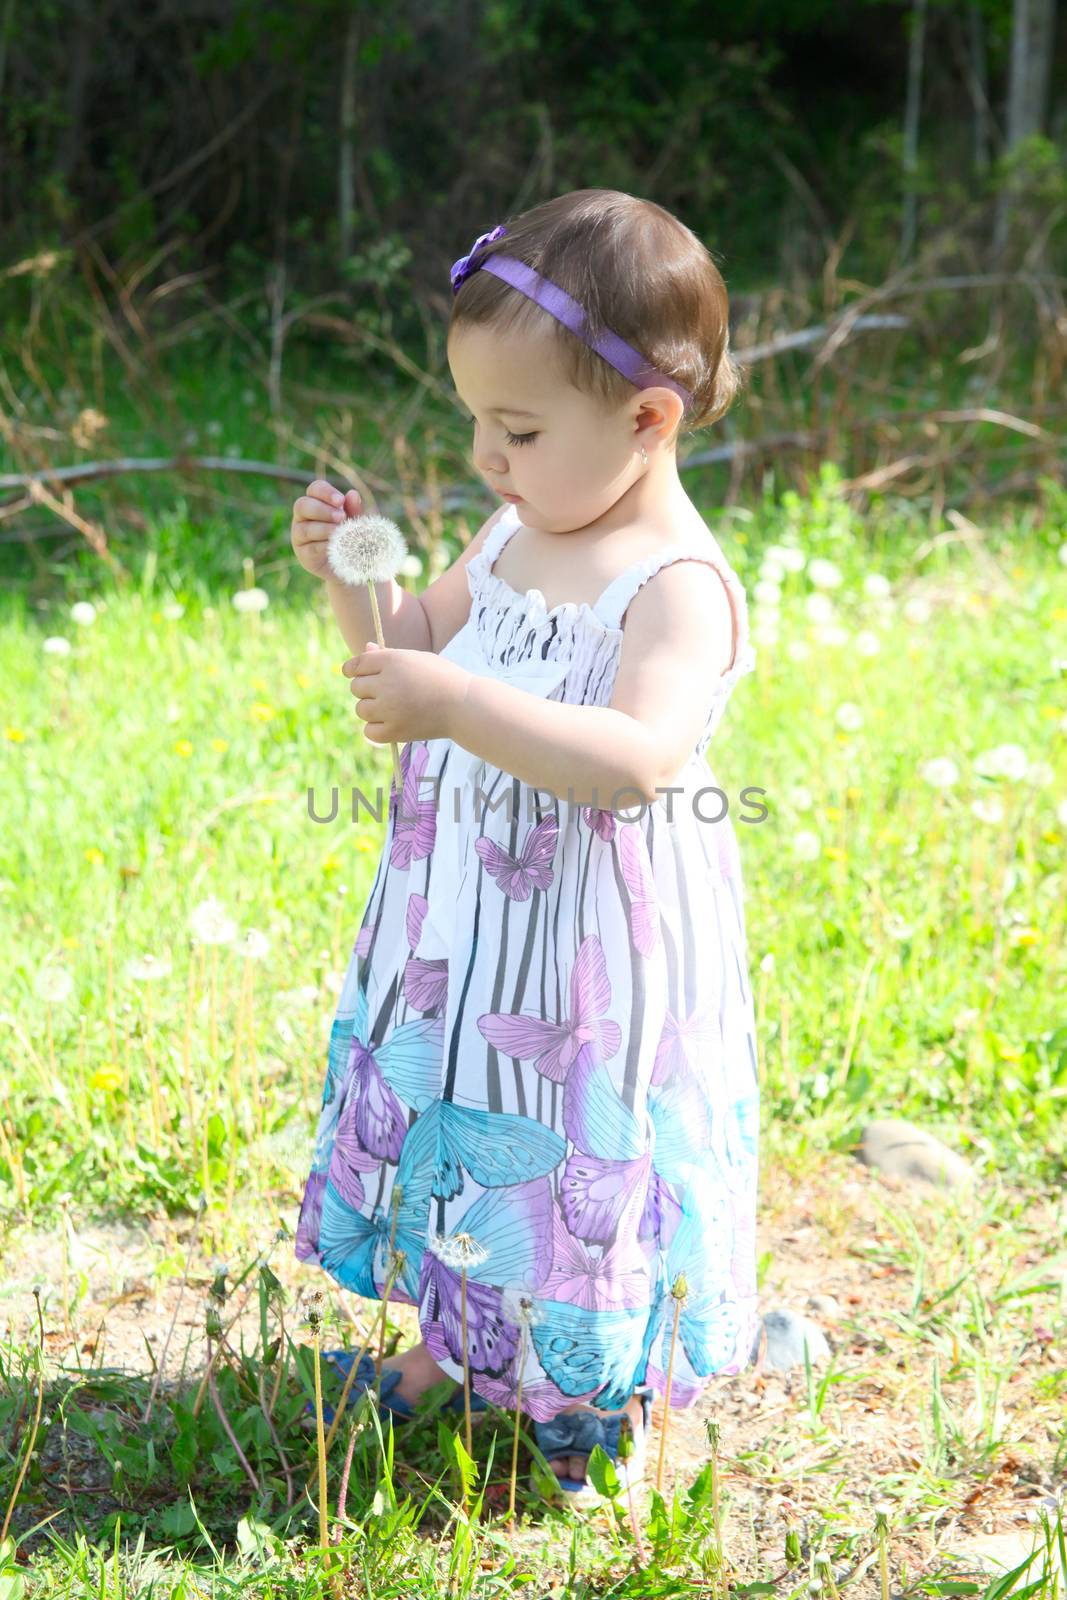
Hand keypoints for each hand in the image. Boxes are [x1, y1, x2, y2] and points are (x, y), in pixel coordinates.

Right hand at [291, 479, 364, 579]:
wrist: (351, 564)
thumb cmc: (351, 536)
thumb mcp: (355, 521)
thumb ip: (353, 509)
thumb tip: (353, 494)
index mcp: (316, 502)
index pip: (315, 489)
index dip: (325, 492)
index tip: (341, 501)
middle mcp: (303, 517)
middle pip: (302, 505)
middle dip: (322, 510)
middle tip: (341, 517)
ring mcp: (299, 535)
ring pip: (305, 528)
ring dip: (324, 529)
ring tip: (340, 532)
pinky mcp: (304, 554)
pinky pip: (311, 548)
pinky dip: (324, 546)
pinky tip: (337, 546)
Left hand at [344, 641, 468, 743]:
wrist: (464, 705)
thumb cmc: (442, 678)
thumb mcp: (417, 659)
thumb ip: (388, 656)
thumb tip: (365, 649)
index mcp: (392, 660)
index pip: (356, 664)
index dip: (352, 669)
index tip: (353, 674)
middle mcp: (387, 683)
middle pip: (356, 688)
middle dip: (367, 689)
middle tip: (387, 693)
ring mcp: (390, 708)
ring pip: (361, 709)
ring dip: (372, 710)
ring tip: (392, 708)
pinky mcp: (394, 731)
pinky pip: (369, 731)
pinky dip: (376, 729)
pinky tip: (391, 723)